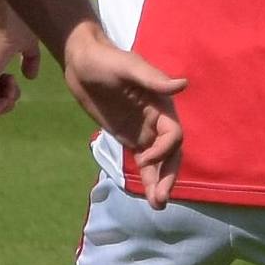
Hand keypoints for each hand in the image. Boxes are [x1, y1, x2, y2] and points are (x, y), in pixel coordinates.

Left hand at [0, 17, 40, 117]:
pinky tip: (9, 87)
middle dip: (8, 100)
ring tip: (12, 81)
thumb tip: (30, 76)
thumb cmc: (17, 28)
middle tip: (14, 82)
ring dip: (5, 103)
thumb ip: (29, 60)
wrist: (8, 20)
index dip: (8, 93)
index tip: (16, 78)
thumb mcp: (28, 47)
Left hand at [61, 22, 186, 207]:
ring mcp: (144, 130)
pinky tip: (148, 196)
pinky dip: (147, 177)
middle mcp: (157, 119)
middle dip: (168, 176)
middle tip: (160, 199)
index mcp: (162, 104)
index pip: (174, 134)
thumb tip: (182, 85)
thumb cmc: (105, 59)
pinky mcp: (129, 136)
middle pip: (171, 153)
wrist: (82, 61)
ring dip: (160, 182)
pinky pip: (143, 161)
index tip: (143, 158)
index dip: (164, 150)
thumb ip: (153, 79)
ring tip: (157, 205)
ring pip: (159, 161)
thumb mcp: (128, 67)